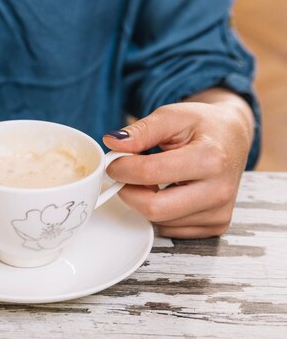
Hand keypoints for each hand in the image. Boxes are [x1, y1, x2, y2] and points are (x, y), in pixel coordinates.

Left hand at [102, 89, 253, 238]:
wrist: (233, 138)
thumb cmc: (203, 125)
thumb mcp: (172, 116)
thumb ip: (141, 130)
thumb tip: (113, 143)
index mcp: (210, 159)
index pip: (150, 173)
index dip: (122, 168)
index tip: (113, 161)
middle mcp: (218, 191)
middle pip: (153, 208)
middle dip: (128, 191)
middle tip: (124, 175)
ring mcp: (219, 213)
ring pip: (159, 220)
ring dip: (143, 201)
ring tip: (150, 178)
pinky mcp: (216, 226)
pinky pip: (170, 229)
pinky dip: (159, 212)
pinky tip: (165, 192)